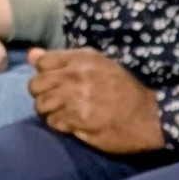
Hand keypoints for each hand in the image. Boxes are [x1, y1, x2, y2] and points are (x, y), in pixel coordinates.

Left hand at [27, 48, 166, 155]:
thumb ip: (63, 60)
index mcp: (82, 58)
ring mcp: (76, 98)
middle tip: (56, 101)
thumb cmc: (123, 90)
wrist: (147, 116)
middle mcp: (76, 75)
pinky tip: (74, 123)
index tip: (56, 82)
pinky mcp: (78, 120)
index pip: (42, 62)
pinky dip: (60, 125)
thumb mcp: (97, 66)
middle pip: (36, 84)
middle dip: (42, 94)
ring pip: (41, 105)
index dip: (45, 74)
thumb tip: (31, 54)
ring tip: (66, 113)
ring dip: (50, 112)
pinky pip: (54, 122)